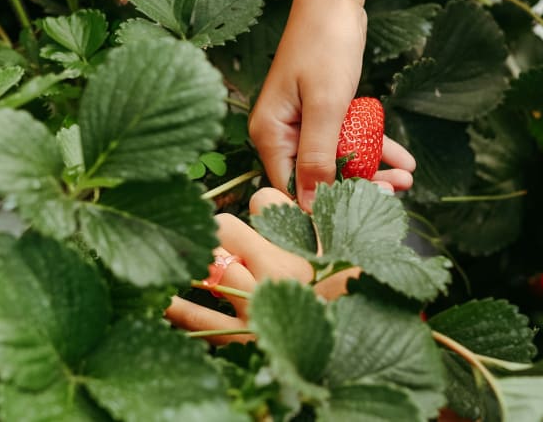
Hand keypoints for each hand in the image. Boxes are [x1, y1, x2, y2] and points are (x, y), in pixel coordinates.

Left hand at [165, 187, 360, 344]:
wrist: (351, 355)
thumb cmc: (356, 305)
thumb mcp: (353, 263)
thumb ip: (342, 226)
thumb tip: (382, 186)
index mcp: (298, 251)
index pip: (264, 204)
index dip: (261, 205)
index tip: (263, 214)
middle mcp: (270, 274)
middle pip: (224, 228)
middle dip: (218, 227)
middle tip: (218, 233)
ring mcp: (250, 307)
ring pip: (205, 267)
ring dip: (190, 257)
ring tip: (174, 253)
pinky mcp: (237, 340)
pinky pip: (198, 320)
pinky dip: (176, 308)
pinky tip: (160, 300)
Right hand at [249, 0, 415, 208]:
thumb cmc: (324, 44)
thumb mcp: (325, 104)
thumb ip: (317, 156)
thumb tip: (309, 205)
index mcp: (271, 133)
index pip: (290, 187)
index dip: (322, 204)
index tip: (357, 213)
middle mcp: (283, 132)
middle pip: (317, 176)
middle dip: (358, 186)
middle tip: (395, 193)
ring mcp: (303, 122)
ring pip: (339, 159)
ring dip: (373, 167)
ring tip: (408, 178)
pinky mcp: (323, 112)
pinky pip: (348, 139)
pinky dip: (373, 146)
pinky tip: (403, 157)